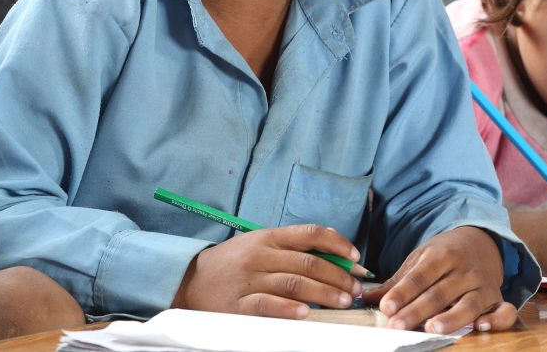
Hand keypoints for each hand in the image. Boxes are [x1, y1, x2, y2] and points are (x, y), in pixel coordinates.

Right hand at [172, 224, 363, 317]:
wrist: (190, 280)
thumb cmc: (233, 262)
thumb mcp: (260, 242)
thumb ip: (293, 242)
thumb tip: (333, 239)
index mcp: (268, 237)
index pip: (310, 234)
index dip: (338, 245)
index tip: (356, 258)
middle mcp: (261, 255)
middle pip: (308, 262)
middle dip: (339, 276)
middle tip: (356, 289)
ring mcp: (249, 280)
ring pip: (294, 283)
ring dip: (324, 293)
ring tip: (343, 302)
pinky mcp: (237, 305)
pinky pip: (266, 305)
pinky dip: (288, 309)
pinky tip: (306, 314)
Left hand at [362, 226, 516, 333]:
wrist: (481, 240)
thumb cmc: (444, 254)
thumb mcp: (421, 259)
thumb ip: (398, 281)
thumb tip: (366, 297)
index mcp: (442, 255)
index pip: (420, 276)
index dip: (403, 292)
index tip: (386, 307)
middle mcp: (463, 270)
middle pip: (440, 292)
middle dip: (417, 309)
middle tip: (397, 325)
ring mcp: (482, 284)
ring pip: (469, 303)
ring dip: (452, 317)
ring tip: (432, 328)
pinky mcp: (497, 297)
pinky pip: (503, 310)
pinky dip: (496, 320)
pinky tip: (482, 327)